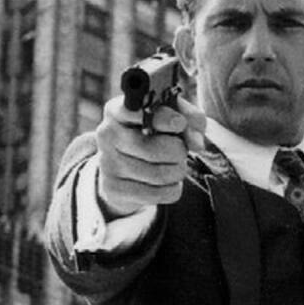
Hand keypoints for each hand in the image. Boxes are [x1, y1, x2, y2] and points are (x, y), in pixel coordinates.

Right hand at [95, 95, 206, 217]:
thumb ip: (190, 119)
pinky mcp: (114, 189)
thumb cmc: (154, 134)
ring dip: (178, 171)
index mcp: (117, 110)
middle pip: (153, 149)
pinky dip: (172, 189)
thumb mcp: (172, 116)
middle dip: (178, 151)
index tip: (180, 124)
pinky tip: (168, 182)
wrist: (126, 167)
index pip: (138, 112)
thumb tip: (196, 143)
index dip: (164, 119)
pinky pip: (158, 194)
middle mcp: (107, 134)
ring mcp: (107, 163)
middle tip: (181, 151)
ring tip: (176, 165)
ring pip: (159, 174)